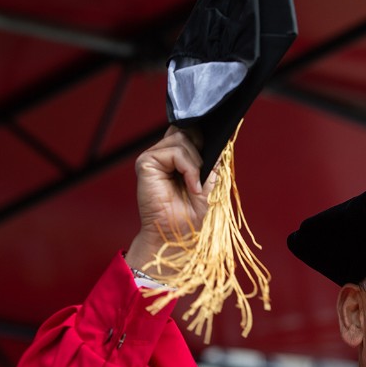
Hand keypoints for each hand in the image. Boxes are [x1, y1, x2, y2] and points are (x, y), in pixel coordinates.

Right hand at [125, 126, 209, 272]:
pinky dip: (189, 168)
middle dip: (201, 151)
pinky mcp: (146, 163)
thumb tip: (219, 143)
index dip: (203, 136)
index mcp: (177, 159)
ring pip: (182, 139)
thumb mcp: (210, 183)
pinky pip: (175, 152)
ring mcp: (154, 158)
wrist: (178, 235)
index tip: (217, 145)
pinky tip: (191, 186)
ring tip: (196, 186)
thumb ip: (211, 162)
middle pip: (187, 131)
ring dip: (196, 163)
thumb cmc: (192, 215)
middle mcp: (164, 155)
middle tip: (202, 178)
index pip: (189, 132)